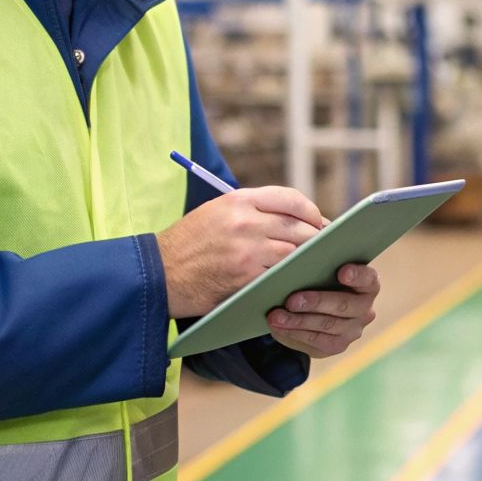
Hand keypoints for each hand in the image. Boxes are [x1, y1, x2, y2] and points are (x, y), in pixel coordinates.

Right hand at [156, 187, 327, 318]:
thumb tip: (292, 219)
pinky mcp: (245, 277)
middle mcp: (246, 222)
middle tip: (323, 247)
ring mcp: (247, 251)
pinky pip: (279, 276)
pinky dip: (290, 278)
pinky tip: (295, 281)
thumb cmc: (189, 243)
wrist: (157, 274)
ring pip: (293, 253)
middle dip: (315, 238)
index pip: (290, 199)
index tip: (318, 222)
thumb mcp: (216, 212)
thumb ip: (252, 210)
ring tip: (314, 265)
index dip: (311, 211)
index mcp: (239, 200)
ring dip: (307, 261)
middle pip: (299, 227)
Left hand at [266, 264, 379, 357]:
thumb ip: (320, 265)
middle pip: (344, 305)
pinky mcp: (338, 345)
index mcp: (368, 284)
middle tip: (291, 300)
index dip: (357, 275)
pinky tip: (279, 327)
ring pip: (327, 325)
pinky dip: (294, 333)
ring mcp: (353, 329)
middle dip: (316, 302)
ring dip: (298, 321)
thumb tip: (298, 259)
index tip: (341, 272)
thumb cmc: (320, 281)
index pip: (368, 278)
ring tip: (276, 316)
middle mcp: (365, 308)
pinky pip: (316, 341)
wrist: (318, 311)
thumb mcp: (324, 270)